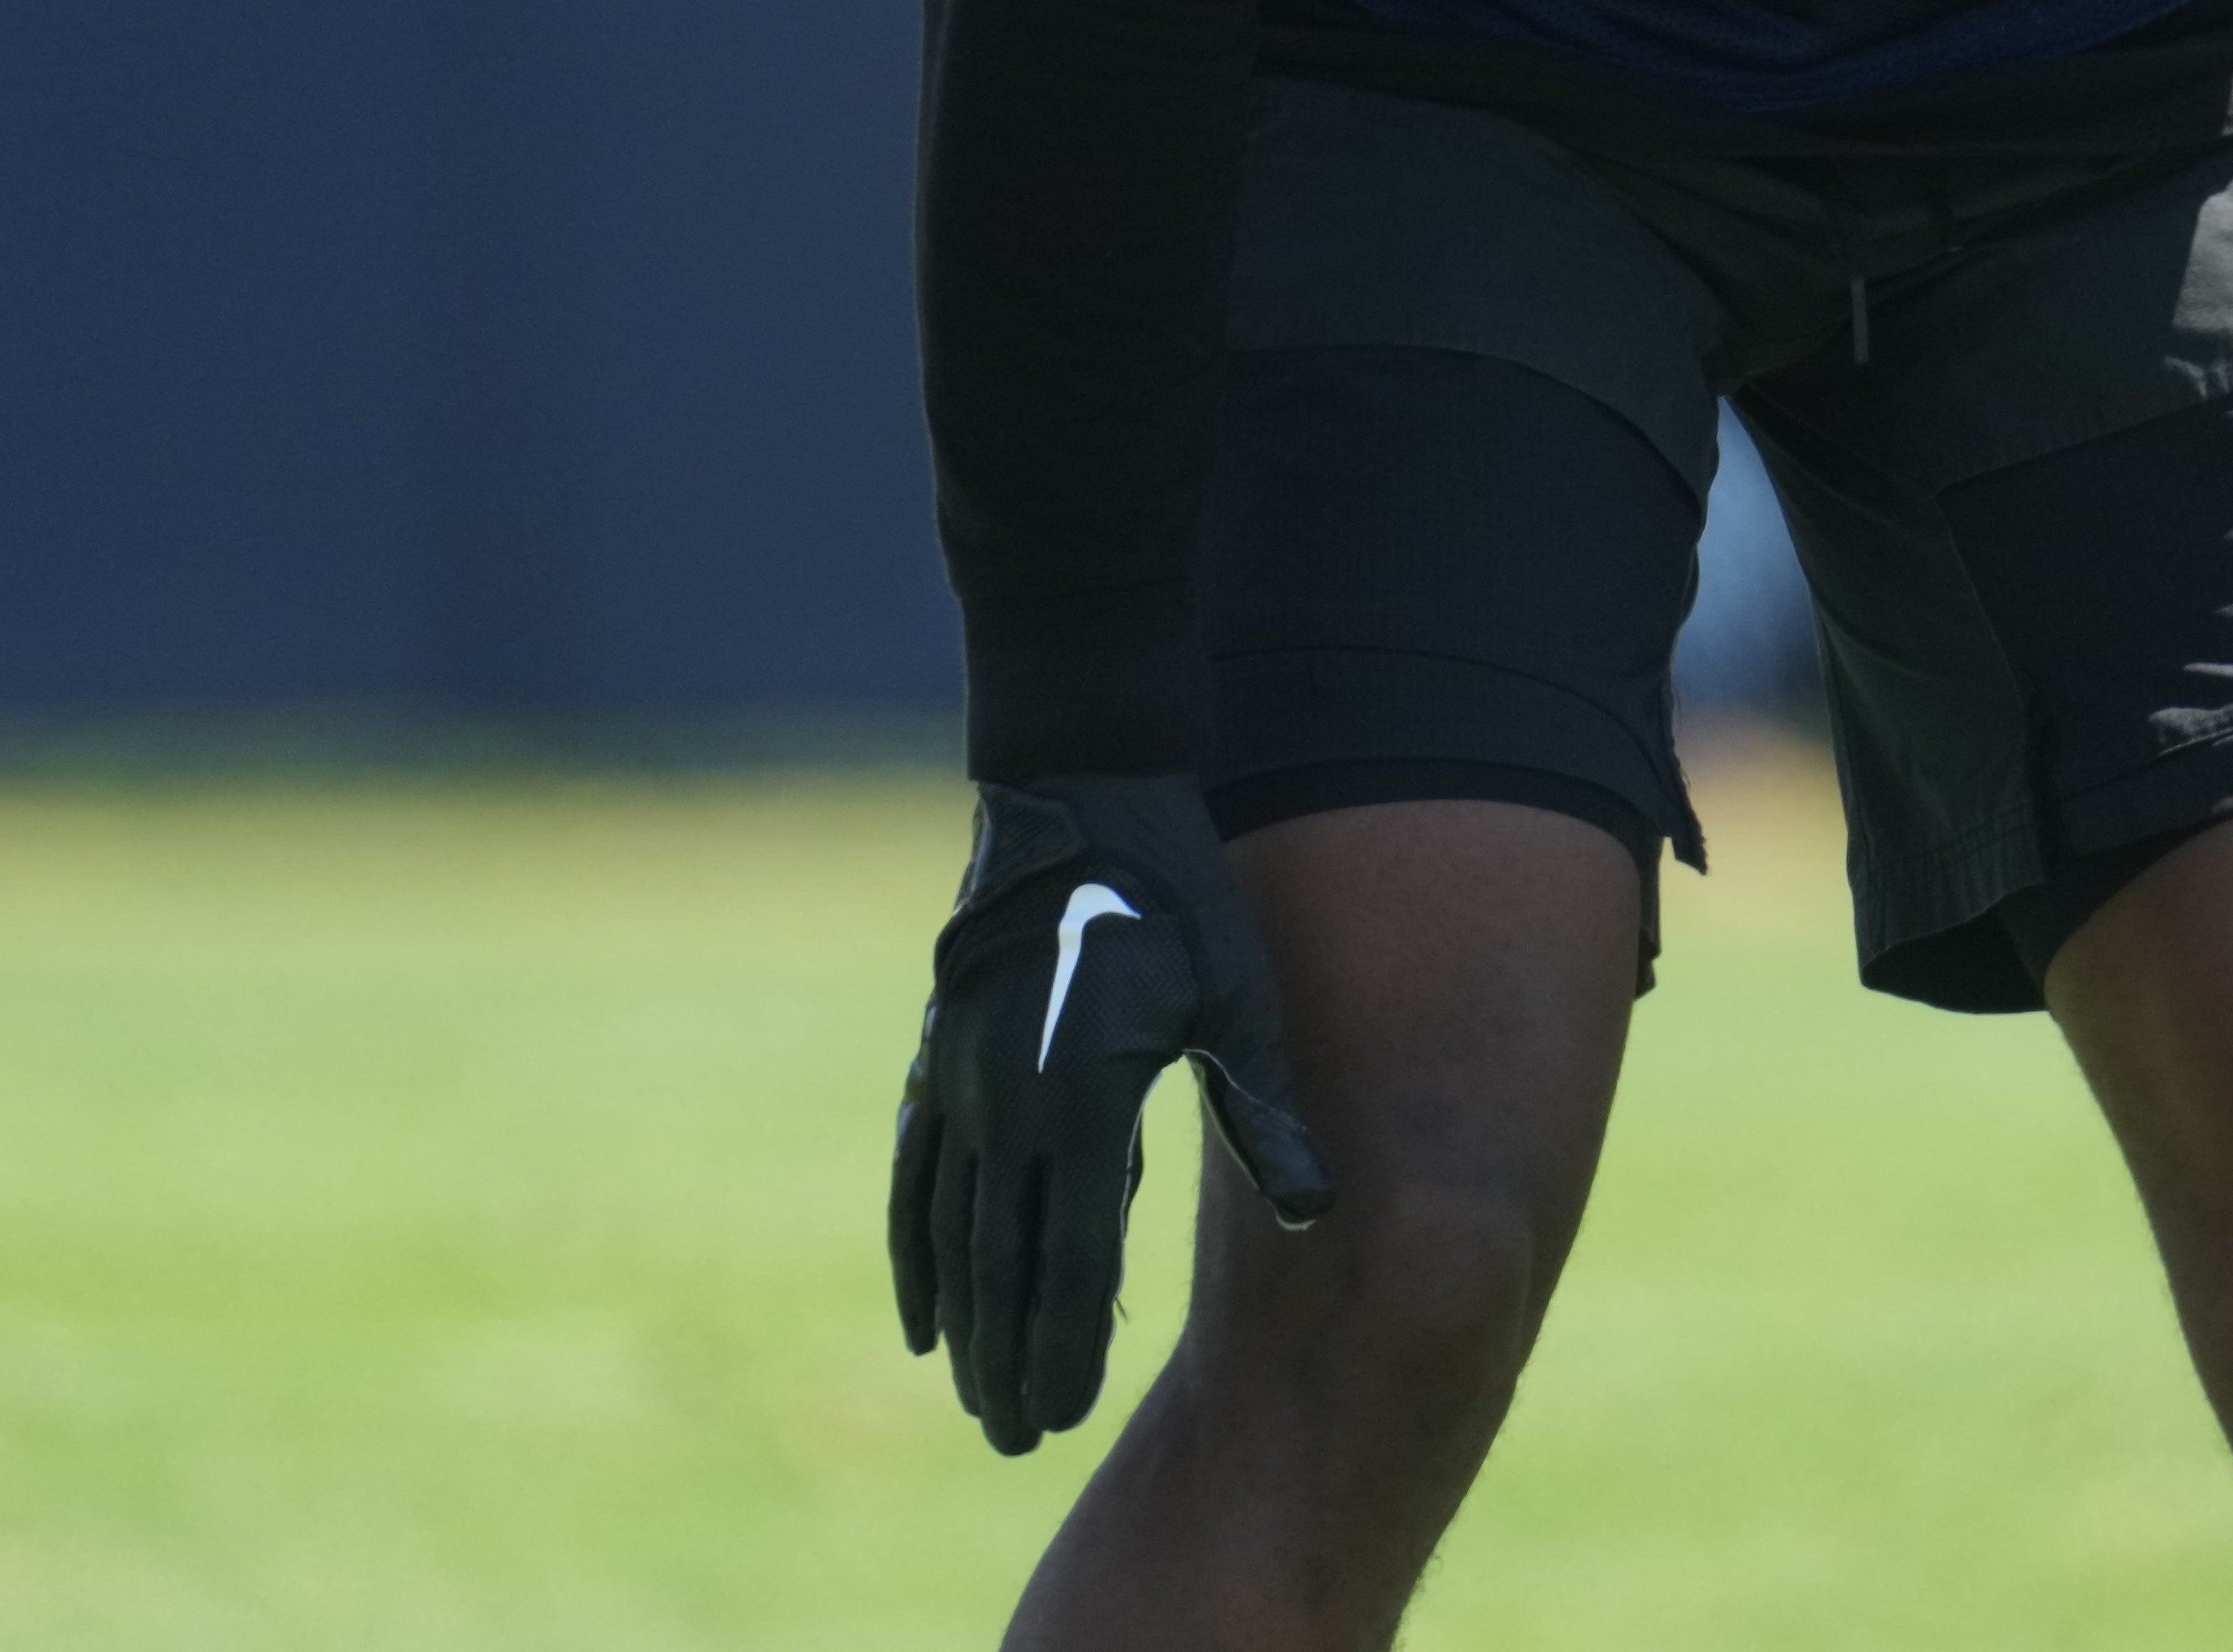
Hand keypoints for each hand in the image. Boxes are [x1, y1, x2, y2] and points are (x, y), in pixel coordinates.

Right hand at [889, 774, 1332, 1449]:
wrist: (1078, 793)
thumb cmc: (1179, 896)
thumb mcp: (1237, 998)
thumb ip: (1263, 1110)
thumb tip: (1317, 1213)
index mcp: (1082, 1096)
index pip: (1068, 1258)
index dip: (1062, 1345)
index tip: (1058, 1416)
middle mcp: (1006, 1101)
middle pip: (998, 1265)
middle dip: (1007, 1360)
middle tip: (1014, 1438)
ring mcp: (960, 1080)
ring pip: (948, 1232)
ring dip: (959, 1323)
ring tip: (976, 1396)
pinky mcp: (939, 1057)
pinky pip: (917, 1178)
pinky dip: (915, 1253)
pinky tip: (922, 1315)